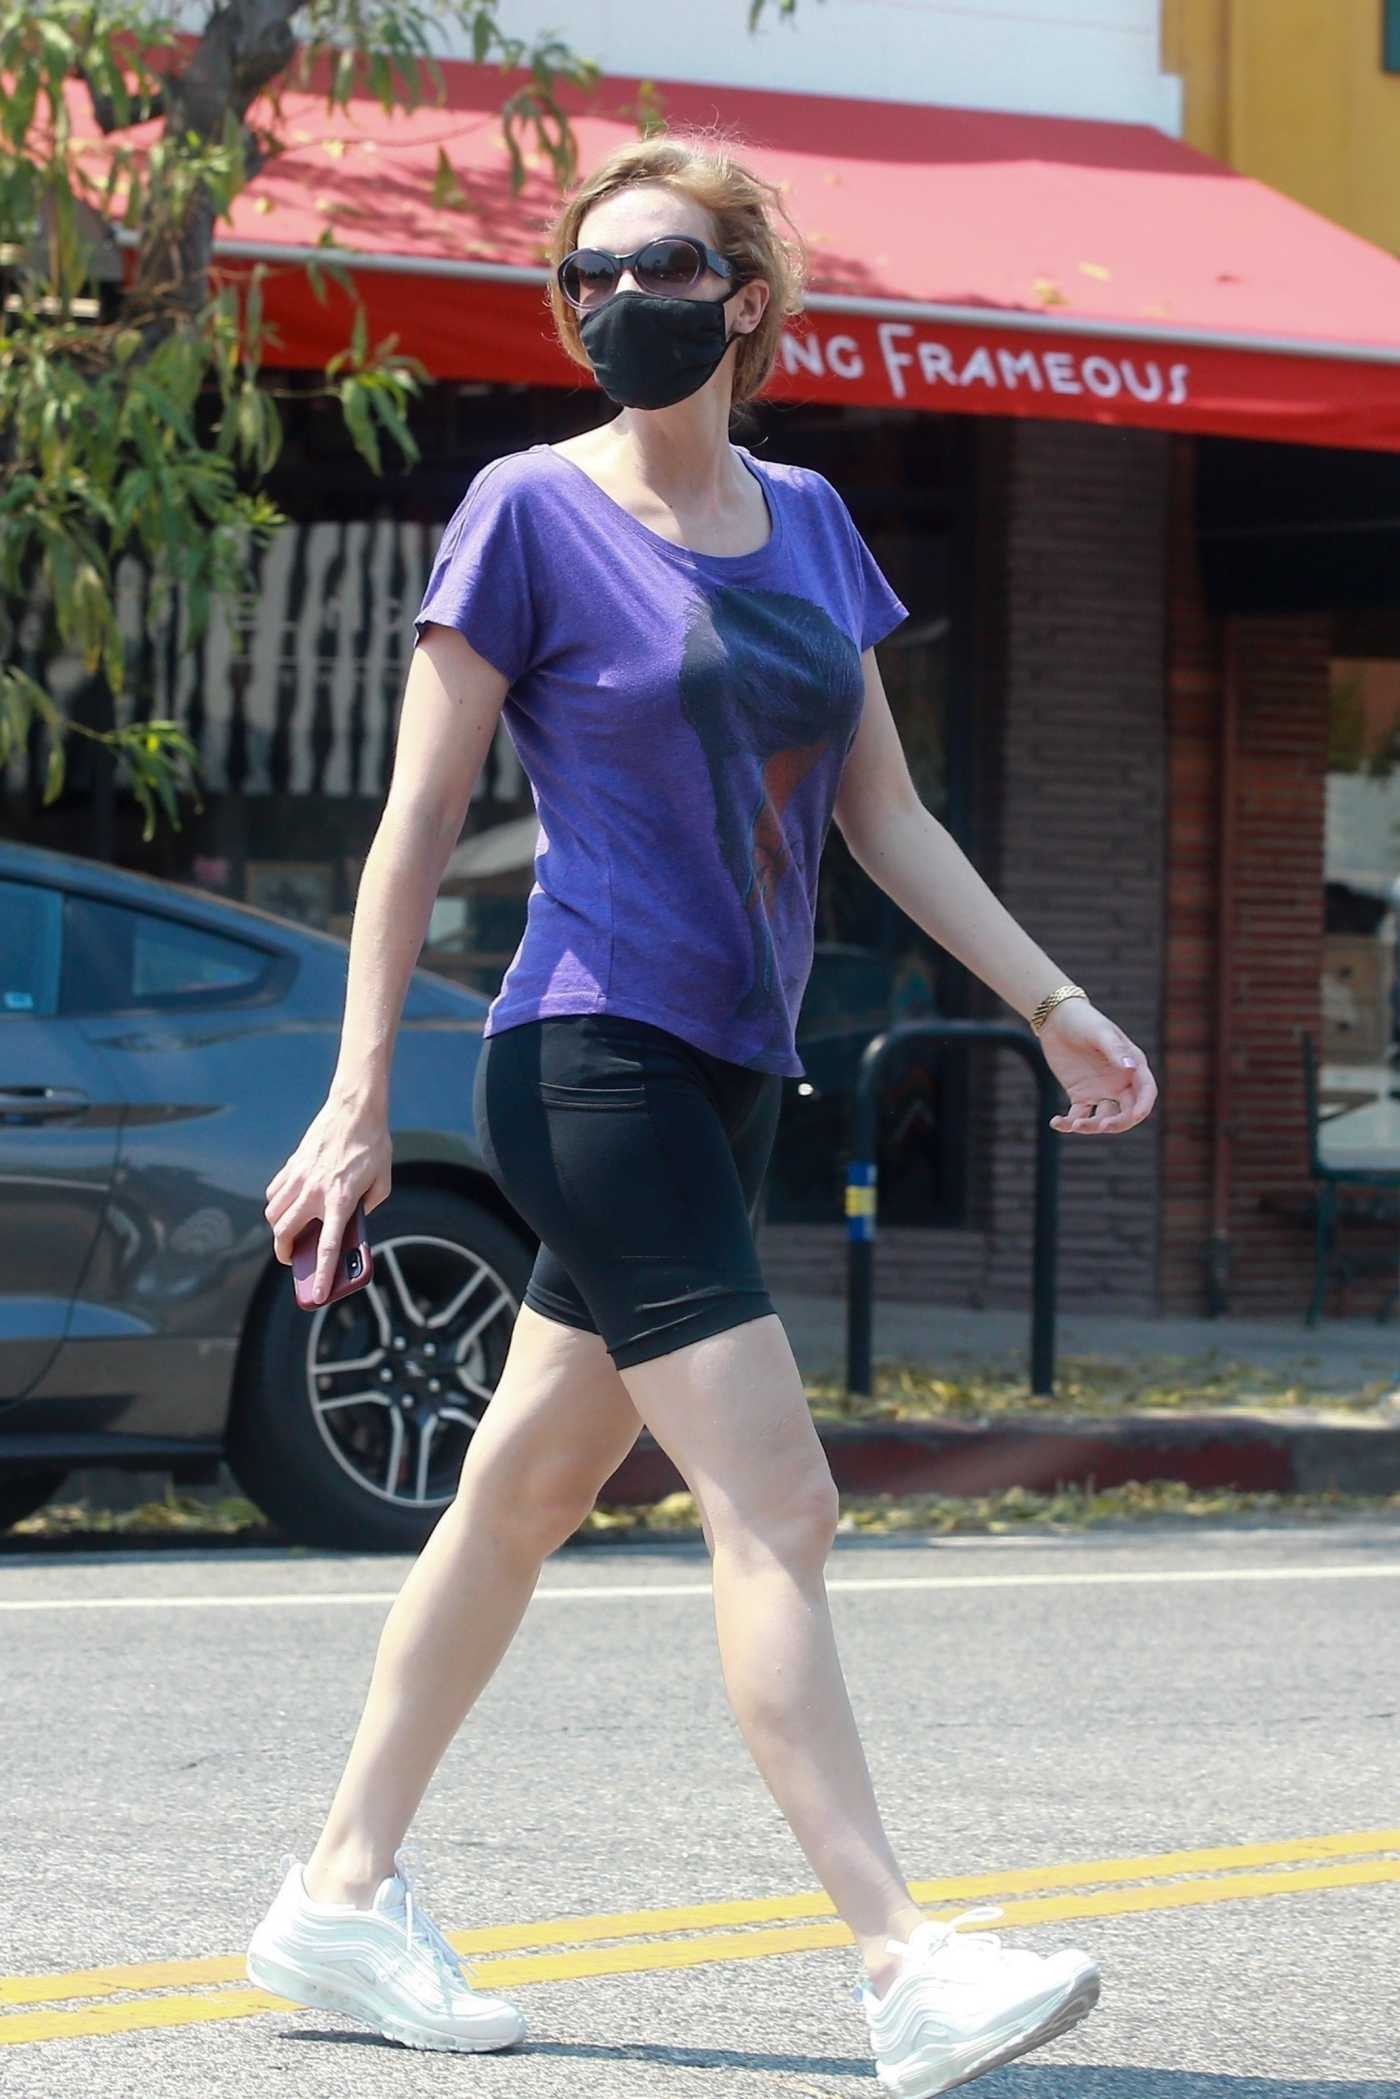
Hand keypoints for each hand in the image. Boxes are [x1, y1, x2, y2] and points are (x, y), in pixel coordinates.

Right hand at [264, 1093, 391, 1304]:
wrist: (355, 1110)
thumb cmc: (373, 1146)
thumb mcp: (382, 1182)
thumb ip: (368, 1206)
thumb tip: (352, 1220)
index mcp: (340, 1199)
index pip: (326, 1246)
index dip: (320, 1274)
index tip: (317, 1294)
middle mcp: (314, 1191)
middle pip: (285, 1233)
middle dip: (284, 1253)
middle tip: (291, 1259)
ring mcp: (299, 1177)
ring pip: (273, 1214)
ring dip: (277, 1229)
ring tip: (288, 1234)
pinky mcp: (292, 1165)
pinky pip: (274, 1193)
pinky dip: (276, 1205)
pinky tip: (287, 1206)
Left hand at [1038, 999, 1157, 1135]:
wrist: (1056, 1019)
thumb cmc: (1083, 1020)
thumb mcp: (1099, 1032)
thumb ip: (1115, 1049)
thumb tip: (1132, 1067)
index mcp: (1133, 1066)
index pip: (1146, 1092)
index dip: (1143, 1107)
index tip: (1134, 1117)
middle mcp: (1121, 1083)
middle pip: (1127, 1112)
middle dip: (1118, 1123)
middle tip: (1101, 1126)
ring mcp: (1101, 1091)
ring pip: (1103, 1118)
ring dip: (1091, 1126)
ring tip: (1072, 1124)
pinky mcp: (1081, 1096)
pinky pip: (1079, 1116)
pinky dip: (1069, 1123)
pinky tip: (1056, 1122)